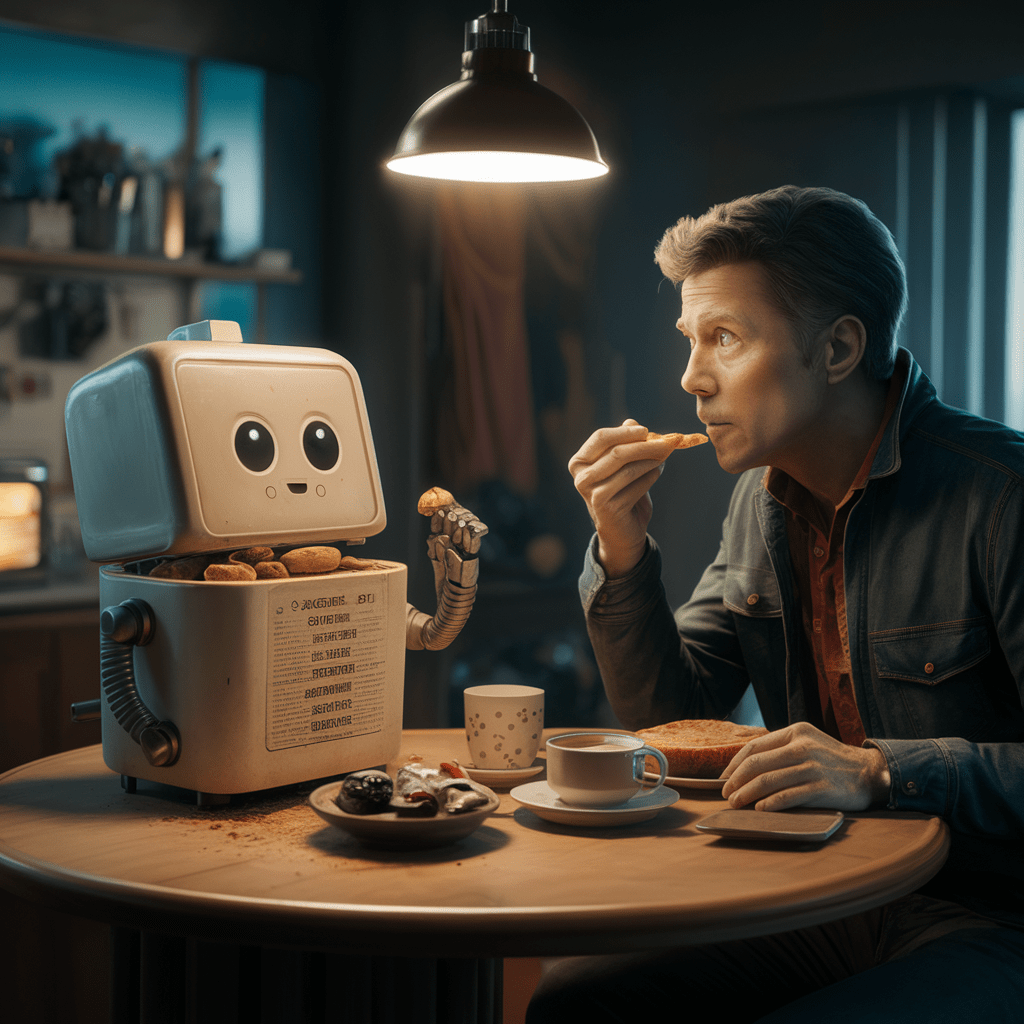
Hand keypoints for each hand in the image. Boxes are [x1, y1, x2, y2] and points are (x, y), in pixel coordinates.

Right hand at [568, 419, 680, 577]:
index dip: (625, 432)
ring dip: (652, 460)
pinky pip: (637, 485)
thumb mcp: (620, 466)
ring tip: (665, 456)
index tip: (646, 431)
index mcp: (579, 463)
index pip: (601, 438)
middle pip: (617, 453)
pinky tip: (658, 472)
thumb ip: (623, 444)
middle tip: (666, 442)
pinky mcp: (607, 508)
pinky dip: (651, 476)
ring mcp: (592, 494)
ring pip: (629, 469)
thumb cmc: (620, 492)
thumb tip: (632, 422)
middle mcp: (581, 478)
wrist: (621, 530)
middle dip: (646, 446)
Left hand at [720, 722, 890, 811]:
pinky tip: (760, 809)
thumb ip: (782, 749)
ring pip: (768, 781)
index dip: (734, 764)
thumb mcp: (808, 742)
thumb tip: (746, 767)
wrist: (871, 773)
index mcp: (795, 732)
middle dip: (736, 781)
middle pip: (757, 764)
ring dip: (747, 794)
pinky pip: (788, 796)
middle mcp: (802, 747)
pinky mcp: (822, 787)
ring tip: (737, 804)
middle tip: (726, 795)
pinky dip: (770, 804)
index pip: (754, 747)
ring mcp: (812, 767)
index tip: (723, 778)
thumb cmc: (833, 760)